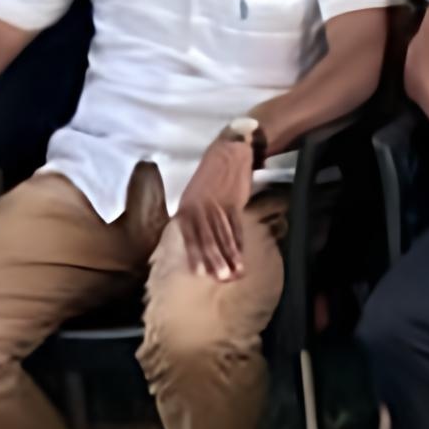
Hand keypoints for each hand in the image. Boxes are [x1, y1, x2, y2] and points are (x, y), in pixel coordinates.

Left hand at [175, 130, 258, 280]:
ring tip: (233, 273)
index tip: (199, 272)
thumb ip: (194, 214)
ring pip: (223, 235)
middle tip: (219, 278)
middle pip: (207, 238)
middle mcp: (200, 208)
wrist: (229, 149)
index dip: (196, 254)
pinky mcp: (234, 202)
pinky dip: (239, 242)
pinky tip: (241, 254)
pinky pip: (236, 226)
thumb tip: (198, 236)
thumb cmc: (211, 174)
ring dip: (228, 256)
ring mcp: (218, 205)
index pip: (190, 236)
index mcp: (186, 207)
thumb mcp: (195, 193)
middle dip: (213, 260)